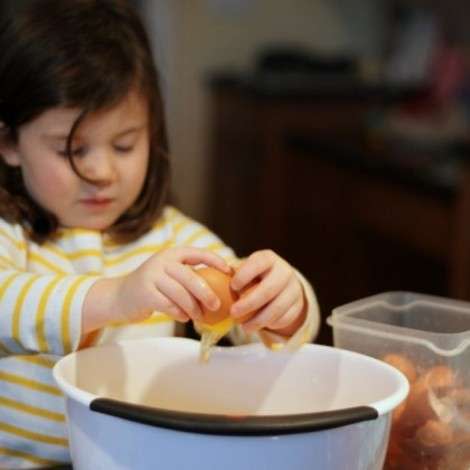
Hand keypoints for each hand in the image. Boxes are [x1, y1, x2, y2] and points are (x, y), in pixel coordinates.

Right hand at [113, 247, 230, 323]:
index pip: (197, 253)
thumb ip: (188, 276)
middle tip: (217, 305)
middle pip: (190, 277)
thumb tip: (221, 286)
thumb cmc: (152, 287)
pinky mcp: (145, 293)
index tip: (228, 271)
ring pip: (181, 294)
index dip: (215, 260)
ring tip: (199, 317)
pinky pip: (169, 306)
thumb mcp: (168, 274)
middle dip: (206, 293)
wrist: (118, 296)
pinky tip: (184, 318)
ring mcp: (151, 276)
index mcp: (171, 254)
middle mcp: (162, 262)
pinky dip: (180, 313)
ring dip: (194, 308)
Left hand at [229, 250, 305, 334]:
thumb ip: (234, 276)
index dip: (244, 275)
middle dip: (249, 303)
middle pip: (268, 289)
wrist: (282, 283)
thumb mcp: (246, 270)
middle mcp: (284, 271)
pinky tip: (260, 325)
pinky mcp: (299, 304)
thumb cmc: (255, 277)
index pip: (258, 263)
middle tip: (233, 313)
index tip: (233, 287)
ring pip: (277, 307)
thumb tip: (215, 284)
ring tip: (244, 327)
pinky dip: (271, 324)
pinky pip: (286, 318)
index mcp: (268, 258)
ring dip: (258, 320)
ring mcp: (294, 288)